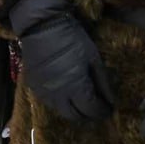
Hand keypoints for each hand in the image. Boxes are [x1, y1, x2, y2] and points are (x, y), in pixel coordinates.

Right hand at [10, 0, 114, 122]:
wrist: (41, 27)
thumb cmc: (71, 39)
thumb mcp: (93, 58)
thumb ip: (102, 82)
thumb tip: (111, 102)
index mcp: (76, 87)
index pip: (92, 110)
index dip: (102, 111)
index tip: (108, 109)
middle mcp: (59, 95)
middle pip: (75, 116)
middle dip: (88, 116)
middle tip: (95, 109)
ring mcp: (43, 92)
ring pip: (61, 112)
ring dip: (73, 110)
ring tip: (81, 103)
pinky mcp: (33, 87)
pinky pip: (49, 102)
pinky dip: (60, 102)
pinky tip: (65, 93)